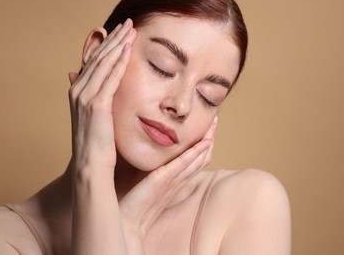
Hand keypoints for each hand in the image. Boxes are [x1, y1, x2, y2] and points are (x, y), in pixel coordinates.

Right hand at [68, 19, 136, 175]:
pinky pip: (110, 78)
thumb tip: (83, 79)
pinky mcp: (97, 105)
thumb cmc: (97, 143)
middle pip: (98, 57)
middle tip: (128, 24)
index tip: (122, 33)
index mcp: (78, 91)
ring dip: (118, 44)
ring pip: (104, 63)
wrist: (92, 165)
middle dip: (114, 39)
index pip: (94, 61)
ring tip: (131, 29)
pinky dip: (119, 62)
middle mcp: (78, 90)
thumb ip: (92, 96)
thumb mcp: (93, 116)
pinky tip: (128, 49)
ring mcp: (85, 97)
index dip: (108, 45)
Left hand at [119, 116, 217, 237]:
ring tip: (213, 124)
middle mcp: (179, 180)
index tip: (207, 128)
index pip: (196, 161)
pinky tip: (204, 141)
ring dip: (207, 141)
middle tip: (215, 121)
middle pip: (202, 158)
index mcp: (176, 181)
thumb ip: (156, 175)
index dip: (204, 145)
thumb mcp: (149, 185)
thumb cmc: (136, 205)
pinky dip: (195, 152)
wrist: (128, 222)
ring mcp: (173, 180)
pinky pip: (183, 164)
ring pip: (197, 159)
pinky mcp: (164, 179)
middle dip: (210, 139)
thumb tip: (155, 162)